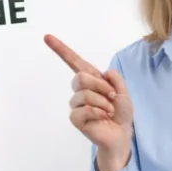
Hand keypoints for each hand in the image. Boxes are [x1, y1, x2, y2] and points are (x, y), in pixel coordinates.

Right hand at [43, 34, 134, 170]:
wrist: (121, 133)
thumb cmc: (121, 112)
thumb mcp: (124, 92)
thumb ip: (115, 79)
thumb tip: (104, 73)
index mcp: (91, 79)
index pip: (74, 62)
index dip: (61, 50)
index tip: (47, 37)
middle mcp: (81, 90)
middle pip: (80, 77)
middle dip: (100, 86)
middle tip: (112, 96)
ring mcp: (77, 104)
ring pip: (84, 94)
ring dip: (102, 102)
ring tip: (109, 110)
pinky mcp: (76, 119)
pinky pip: (82, 110)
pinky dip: (97, 112)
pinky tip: (103, 116)